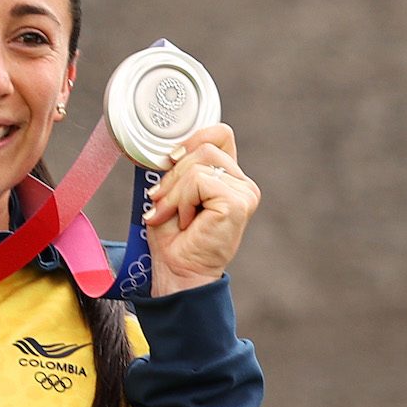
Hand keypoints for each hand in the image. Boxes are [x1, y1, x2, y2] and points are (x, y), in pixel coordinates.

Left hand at [139, 125, 261, 296]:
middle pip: (204, 148)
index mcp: (229, 178)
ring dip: (175, 192)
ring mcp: (244, 192)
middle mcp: (242, 183)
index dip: (192, 140)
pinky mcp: (238, 202)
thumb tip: (169, 149)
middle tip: (161, 204)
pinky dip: (182, 201)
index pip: (219, 134)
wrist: (178, 271)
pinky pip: (199, 181)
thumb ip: (179, 168)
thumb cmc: (174, 239)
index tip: (170, 161)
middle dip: (173, 175)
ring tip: (174, 216)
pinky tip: (186, 222)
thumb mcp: (172, 193)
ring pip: (199, 164)